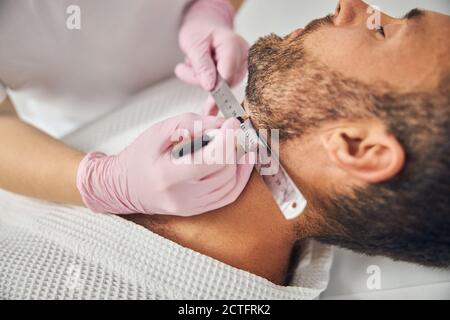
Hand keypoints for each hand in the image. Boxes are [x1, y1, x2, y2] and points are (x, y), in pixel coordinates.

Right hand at [77, 113, 253, 215]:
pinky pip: (229, 195)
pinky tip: (242, 160)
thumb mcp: (158, 131)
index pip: (206, 162)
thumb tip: (222, 124)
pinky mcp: (199, 210)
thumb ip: (190, 123)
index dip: (225, 142)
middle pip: (222, 172)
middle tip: (233, 128)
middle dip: (233, 147)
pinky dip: (239, 176)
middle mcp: (181, 196)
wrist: (125, 186)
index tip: (232, 123)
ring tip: (235, 141)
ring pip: (230, 184)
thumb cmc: (140, 156)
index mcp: (167, 175)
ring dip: (238, 160)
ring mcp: (192, 207)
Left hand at [176, 0, 248, 113]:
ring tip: (193, 62)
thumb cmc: (199, 31)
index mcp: (233, 45)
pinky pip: (222, 86)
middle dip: (202, 80)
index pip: (227, 75)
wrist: (204, 26)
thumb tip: (210, 87)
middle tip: (185, 67)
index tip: (209, 107)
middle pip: (225, 83)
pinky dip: (207, 80)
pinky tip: (201, 68)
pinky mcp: (237, 73)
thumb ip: (202, 66)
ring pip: (222, 87)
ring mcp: (241, 65)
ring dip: (202, 79)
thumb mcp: (193, 45)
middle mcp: (242, 55)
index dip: (217, 92)